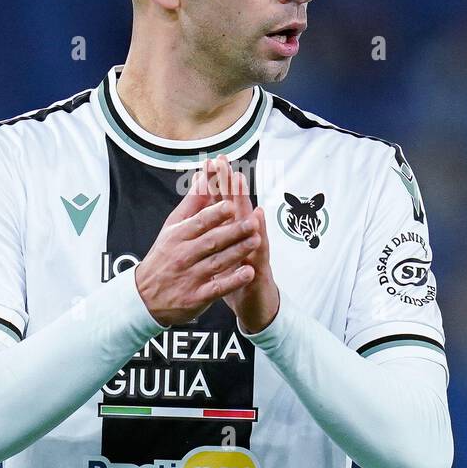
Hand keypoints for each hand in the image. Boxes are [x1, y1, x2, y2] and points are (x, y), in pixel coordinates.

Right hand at [133, 161, 260, 326]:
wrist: (144, 297)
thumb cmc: (163, 257)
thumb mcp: (172, 228)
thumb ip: (192, 203)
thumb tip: (205, 175)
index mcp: (178, 236)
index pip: (199, 222)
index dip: (215, 214)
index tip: (231, 205)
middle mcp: (184, 255)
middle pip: (211, 241)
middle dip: (233, 231)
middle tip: (252, 222)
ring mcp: (190, 277)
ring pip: (217, 262)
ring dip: (238, 252)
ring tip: (256, 241)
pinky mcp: (196, 297)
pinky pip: (217, 288)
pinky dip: (233, 281)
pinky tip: (248, 273)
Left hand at [206, 155, 278, 333]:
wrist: (257, 306)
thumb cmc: (238, 276)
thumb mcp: (223, 254)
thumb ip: (217, 231)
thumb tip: (207, 210)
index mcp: (232, 234)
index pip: (223, 205)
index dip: (216, 185)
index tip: (211, 160)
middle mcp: (245, 237)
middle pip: (236, 206)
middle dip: (230, 184)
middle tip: (225, 162)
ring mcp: (254, 250)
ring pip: (249, 222)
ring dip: (244, 201)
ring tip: (239, 181)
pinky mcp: (259, 268)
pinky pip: (258, 251)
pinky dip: (258, 234)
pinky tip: (258, 220)